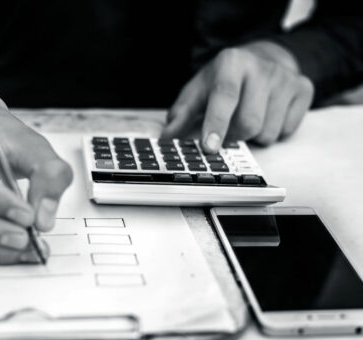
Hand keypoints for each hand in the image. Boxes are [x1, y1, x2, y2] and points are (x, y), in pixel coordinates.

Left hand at [162, 41, 313, 151]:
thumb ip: (182, 114)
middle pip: (248, 123)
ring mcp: (286, 79)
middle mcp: (262, 68)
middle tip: (226, 131)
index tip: (209, 147)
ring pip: (268, 133)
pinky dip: (273, 132)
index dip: (216, 124)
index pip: (224, 97)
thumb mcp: (199, 90)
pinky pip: (286, 131)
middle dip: (234, 137)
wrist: (262, 60)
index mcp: (231, 63)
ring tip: (247, 117)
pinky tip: (266, 115)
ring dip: (253, 137)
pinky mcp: (304, 90)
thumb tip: (167, 138)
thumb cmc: (224, 81)